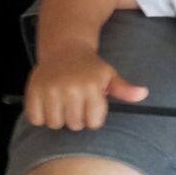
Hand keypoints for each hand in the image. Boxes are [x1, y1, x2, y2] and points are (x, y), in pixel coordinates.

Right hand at [23, 48, 147, 130]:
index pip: (93, 123)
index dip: (93, 117)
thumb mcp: (109, 75)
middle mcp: (70, 88)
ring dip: (59, 118)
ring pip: (55, 124)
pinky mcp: (33, 91)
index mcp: (91, 86)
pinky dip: (40, 115)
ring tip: (63, 102)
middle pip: (74, 125)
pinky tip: (48, 102)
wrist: (65, 49)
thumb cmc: (90, 68)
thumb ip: (124, 89)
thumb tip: (143, 94)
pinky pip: (36, 119)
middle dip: (76, 118)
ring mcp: (50, 90)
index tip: (90, 105)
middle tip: (76, 102)